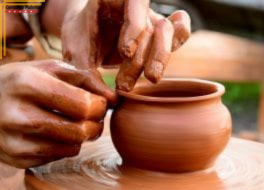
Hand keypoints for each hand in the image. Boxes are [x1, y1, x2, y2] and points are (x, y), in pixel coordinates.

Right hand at [0, 60, 116, 167]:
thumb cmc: (24, 80)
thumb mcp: (53, 69)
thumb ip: (88, 79)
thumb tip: (115, 100)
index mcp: (29, 84)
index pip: (85, 106)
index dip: (99, 106)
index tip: (97, 102)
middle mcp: (18, 115)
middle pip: (81, 131)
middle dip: (95, 123)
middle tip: (91, 115)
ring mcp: (15, 141)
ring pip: (73, 147)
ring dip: (82, 135)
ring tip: (74, 121)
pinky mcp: (16, 158)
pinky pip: (59, 156)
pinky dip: (66, 144)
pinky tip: (57, 131)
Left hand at [61, 0, 190, 90]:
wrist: (85, 33)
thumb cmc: (80, 39)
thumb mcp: (76, 55)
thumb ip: (88, 75)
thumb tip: (110, 99)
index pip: (135, 2)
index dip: (135, 27)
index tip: (125, 52)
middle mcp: (135, 7)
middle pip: (152, 25)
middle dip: (144, 57)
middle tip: (125, 84)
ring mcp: (149, 18)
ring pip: (168, 31)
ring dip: (160, 58)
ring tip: (149, 80)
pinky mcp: (158, 33)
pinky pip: (180, 29)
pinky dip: (180, 39)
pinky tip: (168, 57)